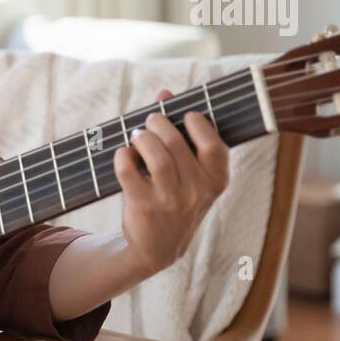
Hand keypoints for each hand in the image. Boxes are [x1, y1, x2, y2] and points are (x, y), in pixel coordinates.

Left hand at [113, 89, 229, 277]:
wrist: (157, 248)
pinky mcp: (143, 207)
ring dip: (142, 137)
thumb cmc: (176, 199)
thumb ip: (182, 132)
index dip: (198, 124)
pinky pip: (128, 171)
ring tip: (137, 134)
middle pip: (176, 143)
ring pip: (154, 156)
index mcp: (216, 182)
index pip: (213, 145)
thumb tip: (164, 92)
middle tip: (151, 120)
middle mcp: (196, 192)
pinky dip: (123, 156)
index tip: (186, 115)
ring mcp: (169, 201)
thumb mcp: (189, 174)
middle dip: (159, 124)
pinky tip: (124, 153)